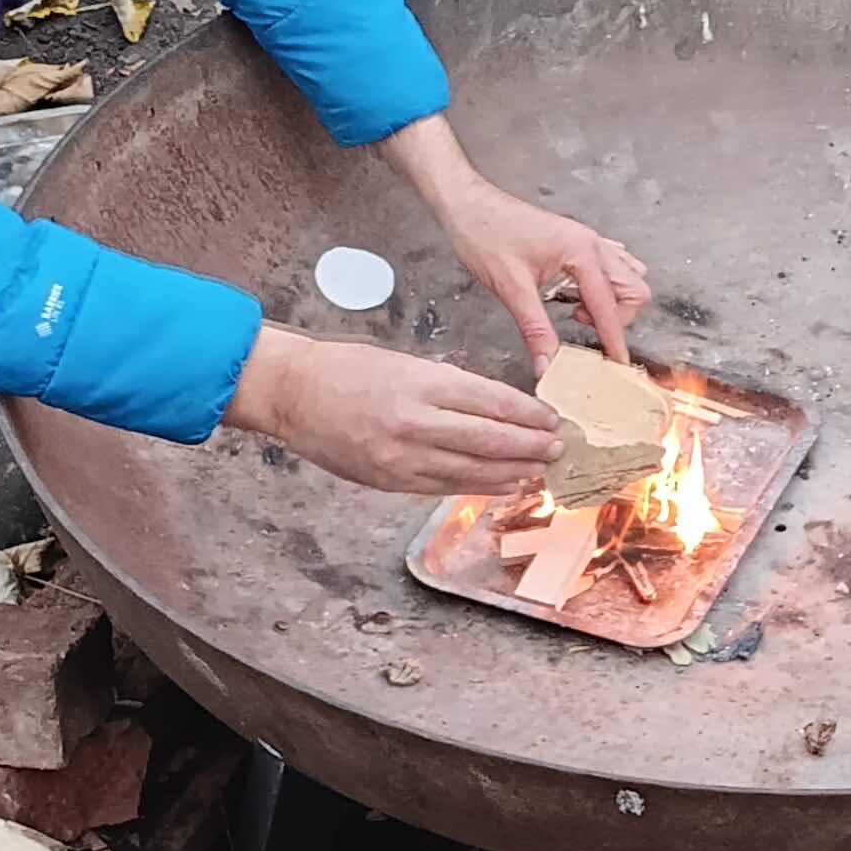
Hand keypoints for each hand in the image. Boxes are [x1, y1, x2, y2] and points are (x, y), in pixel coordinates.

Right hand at [230, 325, 557, 494]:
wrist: (293, 393)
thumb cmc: (346, 369)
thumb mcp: (404, 363)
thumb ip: (448, 388)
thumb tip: (497, 410)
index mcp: (421, 383)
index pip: (492, 401)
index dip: (528, 415)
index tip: (551, 419)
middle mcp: (415, 422)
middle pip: (490, 440)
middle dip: (530, 446)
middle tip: (558, 448)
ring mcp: (402, 457)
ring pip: (473, 470)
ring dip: (513, 472)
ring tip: (540, 469)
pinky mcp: (391, 480)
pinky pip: (446, 487)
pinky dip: (480, 486)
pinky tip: (503, 484)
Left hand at [439, 180, 652, 370]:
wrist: (467, 203)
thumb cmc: (485, 234)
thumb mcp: (511, 289)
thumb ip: (536, 330)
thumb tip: (548, 365)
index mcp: (582, 252)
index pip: (610, 306)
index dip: (615, 340)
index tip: (617, 367)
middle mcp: (591, 243)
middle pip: (633, 290)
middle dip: (618, 319)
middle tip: (586, 333)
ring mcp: (585, 240)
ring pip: (625, 277)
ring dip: (611, 302)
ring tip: (575, 311)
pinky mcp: (574, 241)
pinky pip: (607, 267)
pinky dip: (600, 288)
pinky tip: (573, 295)